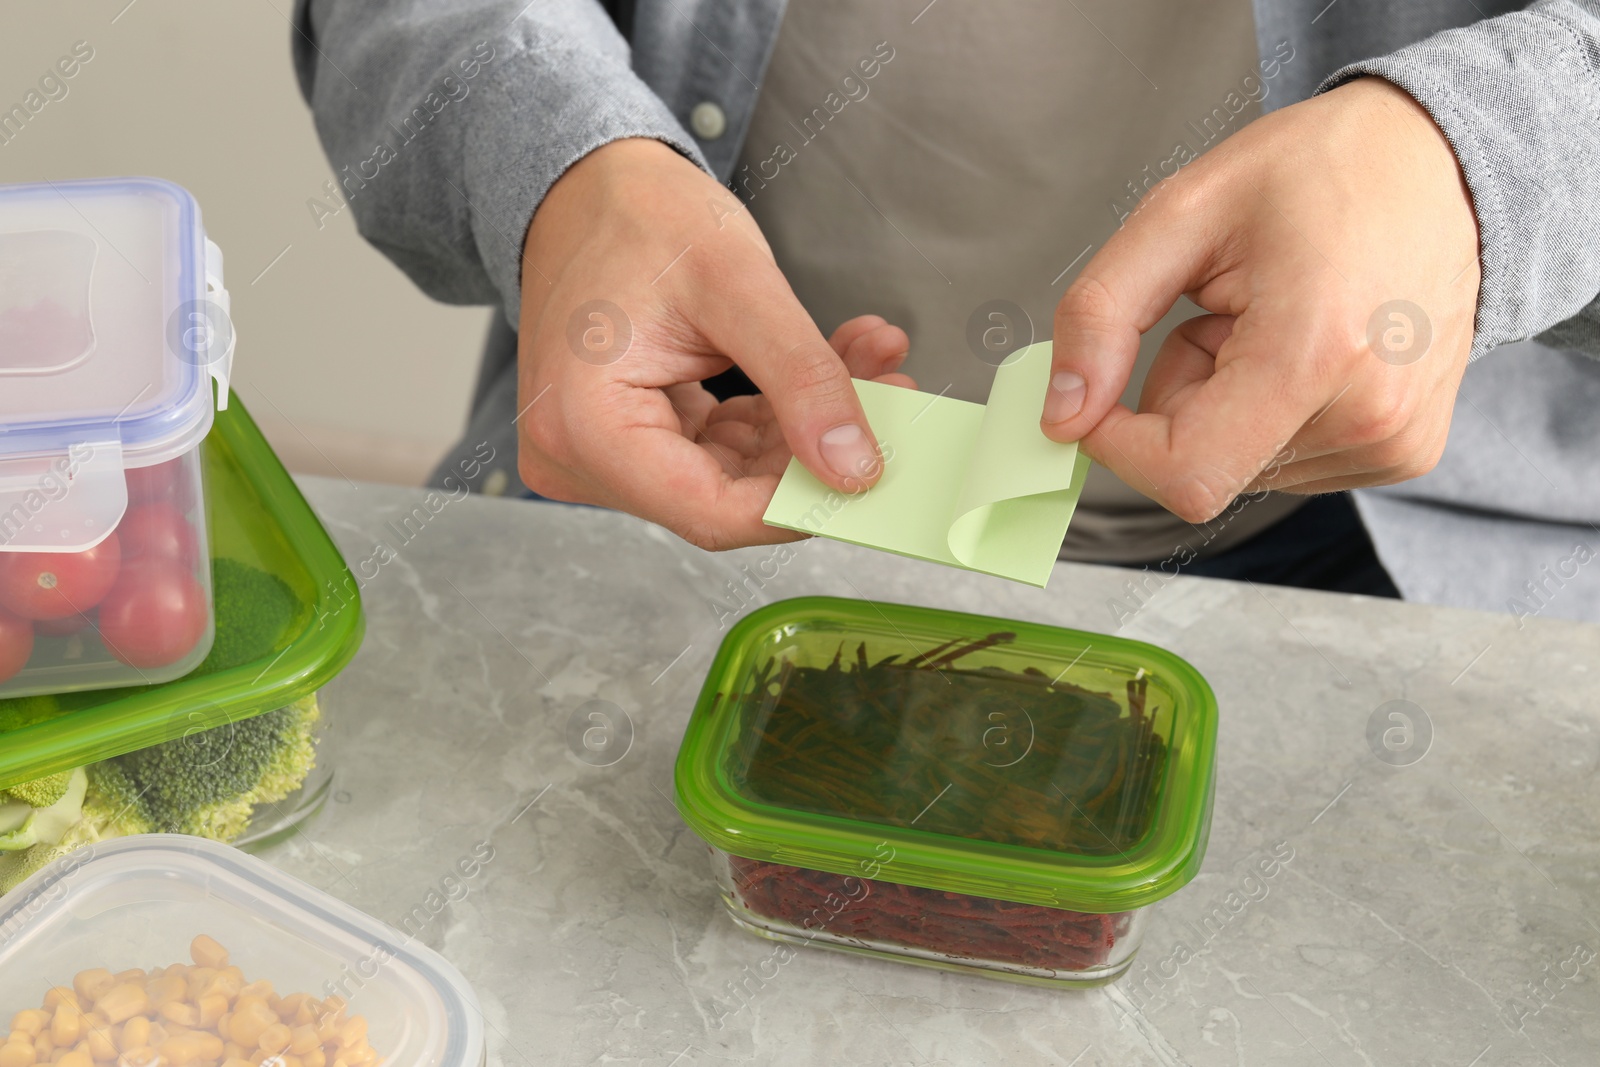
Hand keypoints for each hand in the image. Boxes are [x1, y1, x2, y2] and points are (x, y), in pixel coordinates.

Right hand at [514, 138, 912, 548]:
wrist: (593, 185)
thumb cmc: (639, 215)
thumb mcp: (737, 283)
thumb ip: (801, 378)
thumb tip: (855, 468)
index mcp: (585, 427)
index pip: (711, 513)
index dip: (799, 501)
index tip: (873, 464)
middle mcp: (582, 456)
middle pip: (726, 497)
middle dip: (816, 451)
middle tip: (892, 393)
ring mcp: (606, 452)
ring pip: (736, 473)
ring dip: (808, 423)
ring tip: (872, 362)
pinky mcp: (636, 436)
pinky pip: (723, 447)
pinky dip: (781, 411)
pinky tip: (835, 364)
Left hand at [1043, 77, 1481, 521]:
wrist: (1439, 163)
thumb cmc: (1319, 172)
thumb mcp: (1180, 215)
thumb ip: (1100, 316)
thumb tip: (1062, 415)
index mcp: (1316, 353)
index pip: (1183, 474)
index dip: (1119, 443)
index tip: (1105, 389)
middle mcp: (1370, 415)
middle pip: (1203, 468)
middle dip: (1177, 402)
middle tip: (1218, 316)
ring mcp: (1395, 442)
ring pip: (1239, 468)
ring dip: (1223, 405)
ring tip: (1271, 321)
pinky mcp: (1406, 452)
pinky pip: (1285, 462)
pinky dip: (1267, 413)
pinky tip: (1303, 346)